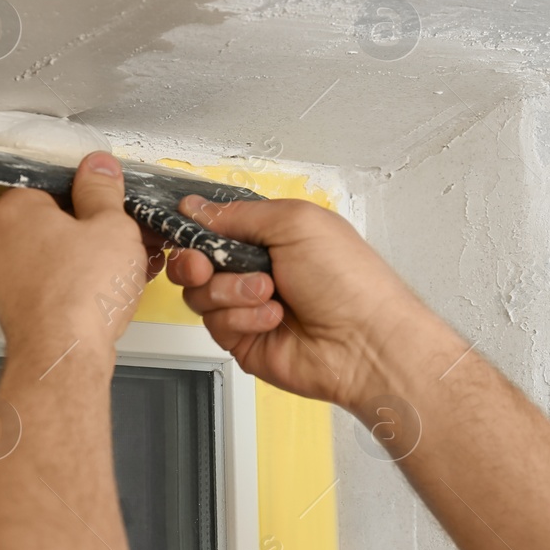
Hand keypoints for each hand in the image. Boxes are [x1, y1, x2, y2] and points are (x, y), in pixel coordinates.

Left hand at [0, 153, 159, 355]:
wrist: (64, 357)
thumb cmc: (82, 292)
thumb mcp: (111, 225)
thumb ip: (103, 190)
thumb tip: (98, 167)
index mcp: (14, 209)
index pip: (53, 185)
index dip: (91, 196)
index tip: (115, 206)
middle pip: (54, 223)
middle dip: (94, 230)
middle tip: (129, 239)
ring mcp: (3, 280)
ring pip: (55, 256)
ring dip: (90, 259)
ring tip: (129, 268)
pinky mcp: (17, 310)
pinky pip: (51, 285)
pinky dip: (78, 285)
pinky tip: (111, 293)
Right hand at [166, 196, 444, 412]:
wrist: (365, 341)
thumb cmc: (348, 278)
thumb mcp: (295, 223)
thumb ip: (239, 213)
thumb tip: (195, 207)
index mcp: (270, 235)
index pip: (214, 226)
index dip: (194, 228)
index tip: (184, 227)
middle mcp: (255, 269)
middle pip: (195, 261)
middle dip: (197, 261)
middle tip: (208, 265)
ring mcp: (247, 306)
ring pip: (200, 294)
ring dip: (230, 290)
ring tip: (269, 293)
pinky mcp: (243, 339)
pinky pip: (215, 324)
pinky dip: (243, 317)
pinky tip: (274, 318)